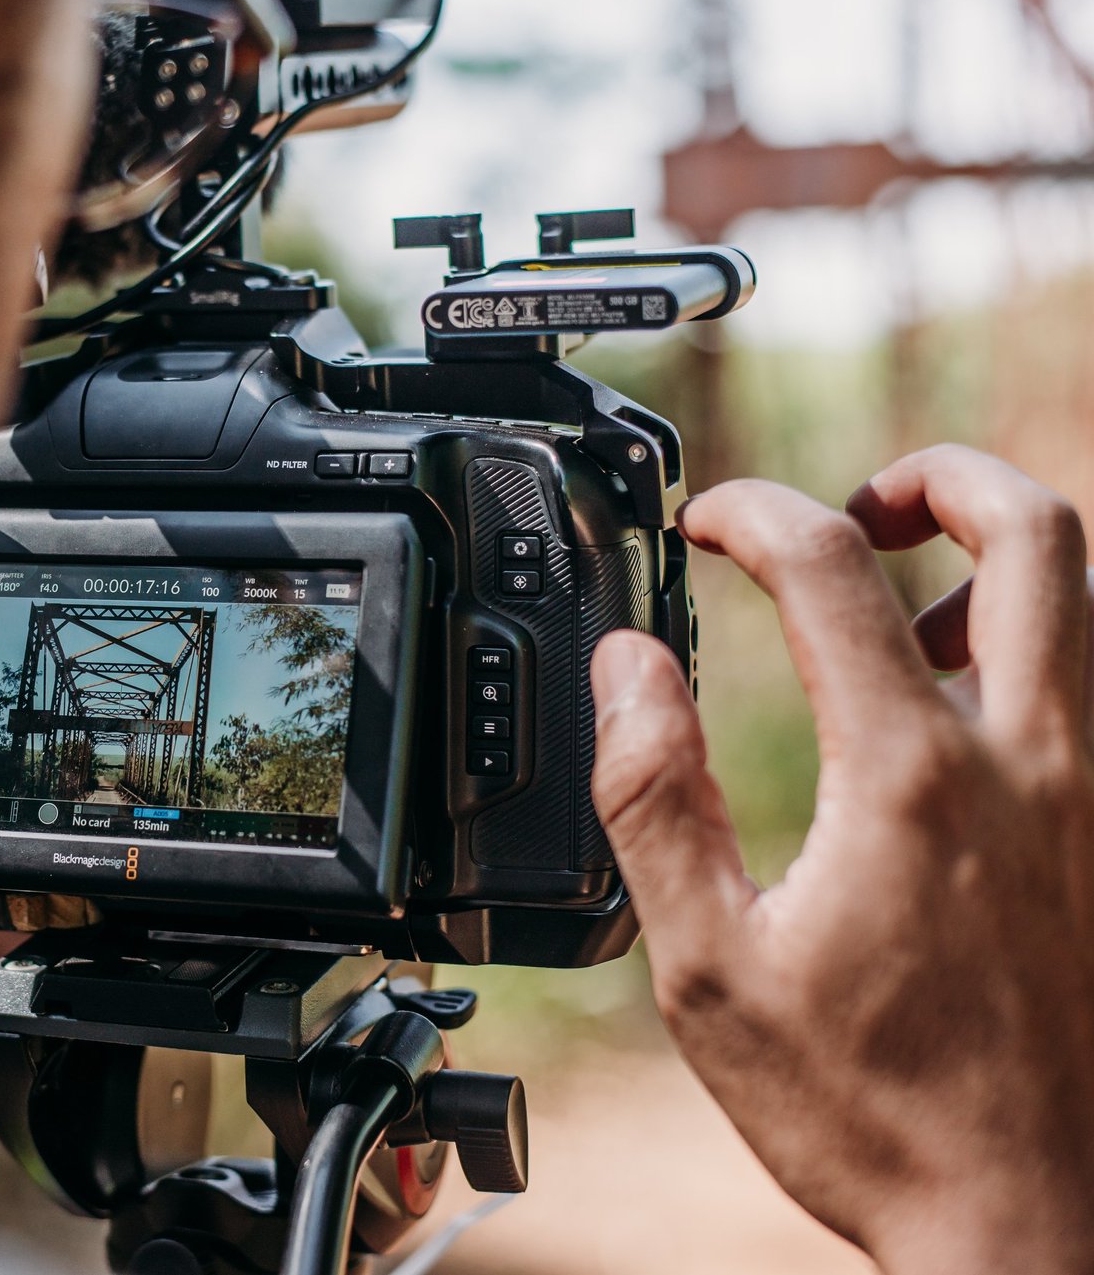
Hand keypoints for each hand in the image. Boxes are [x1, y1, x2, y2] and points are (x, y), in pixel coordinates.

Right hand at [589, 445, 1093, 1273]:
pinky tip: (961, 718)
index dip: (751, 511)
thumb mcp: (707, 966)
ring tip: (905, 610)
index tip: (704, 524)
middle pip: (1031, 529)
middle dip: (933, 476)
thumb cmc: (869, 1111)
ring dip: (994, 561)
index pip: (829, 566)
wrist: (1030, 1220)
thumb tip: (629, 667)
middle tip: (854, 506)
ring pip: (1088, 598)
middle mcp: (1029, 763)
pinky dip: (1036, 649)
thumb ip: (653, 795)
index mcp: (907, 778)